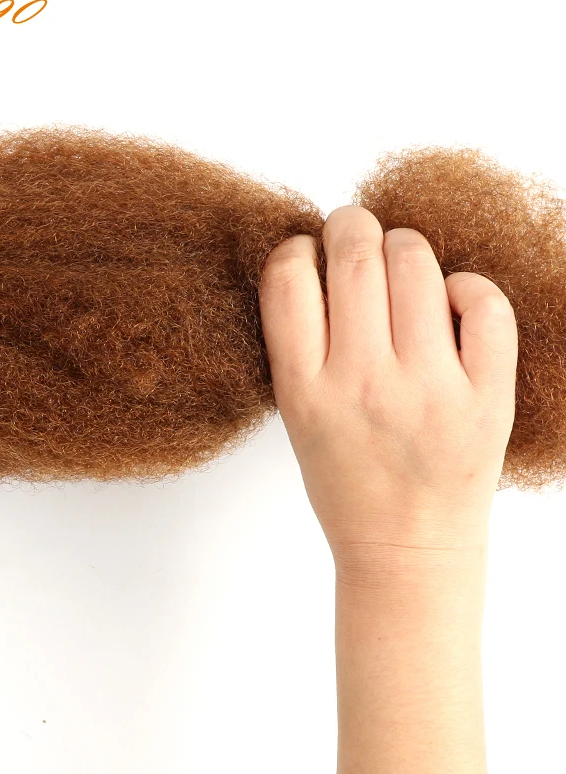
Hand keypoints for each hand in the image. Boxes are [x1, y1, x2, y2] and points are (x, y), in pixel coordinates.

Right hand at [259, 206, 516, 584]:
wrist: (407, 548)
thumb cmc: (346, 481)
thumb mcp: (297, 416)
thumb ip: (301, 345)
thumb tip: (320, 259)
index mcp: (304, 390)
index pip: (288, 279)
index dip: (296, 248)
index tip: (307, 255)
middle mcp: (363, 383)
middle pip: (354, 254)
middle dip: (350, 225)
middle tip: (353, 233)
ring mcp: (429, 388)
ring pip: (417, 262)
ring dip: (404, 248)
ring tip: (400, 269)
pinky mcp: (485, 395)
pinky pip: (484, 302)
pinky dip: (467, 287)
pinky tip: (449, 304)